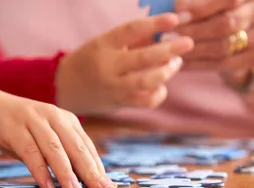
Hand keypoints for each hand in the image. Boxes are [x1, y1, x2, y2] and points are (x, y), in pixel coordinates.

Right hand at [0, 70, 114, 187]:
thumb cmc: (17, 129)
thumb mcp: (43, 139)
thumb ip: (60, 156)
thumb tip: (82, 181)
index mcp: (65, 120)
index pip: (86, 146)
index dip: (97, 167)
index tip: (107, 187)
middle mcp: (53, 116)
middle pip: (75, 146)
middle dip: (89, 170)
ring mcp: (32, 120)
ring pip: (54, 149)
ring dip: (66, 172)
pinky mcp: (12, 127)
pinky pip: (30, 152)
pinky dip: (40, 170)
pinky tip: (47, 186)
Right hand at [56, 13, 194, 113]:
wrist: (66, 88)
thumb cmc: (92, 60)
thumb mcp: (106, 43)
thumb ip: (134, 39)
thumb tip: (167, 29)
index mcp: (103, 44)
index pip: (131, 30)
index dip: (154, 24)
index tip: (174, 19)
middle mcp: (108, 66)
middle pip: (143, 58)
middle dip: (169, 50)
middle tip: (187, 42)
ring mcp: (114, 86)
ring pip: (147, 81)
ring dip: (166, 71)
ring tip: (176, 62)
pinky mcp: (120, 103)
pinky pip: (146, 100)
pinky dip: (159, 93)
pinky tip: (162, 85)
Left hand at [175, 0, 253, 86]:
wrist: (239, 24)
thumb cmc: (217, 2)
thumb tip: (175, 5)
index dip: (200, 6)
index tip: (176, 11)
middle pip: (226, 24)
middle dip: (193, 30)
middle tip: (167, 34)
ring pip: (224, 46)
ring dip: (193, 49)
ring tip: (170, 47)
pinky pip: (223, 63)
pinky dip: (198, 63)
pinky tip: (180, 61)